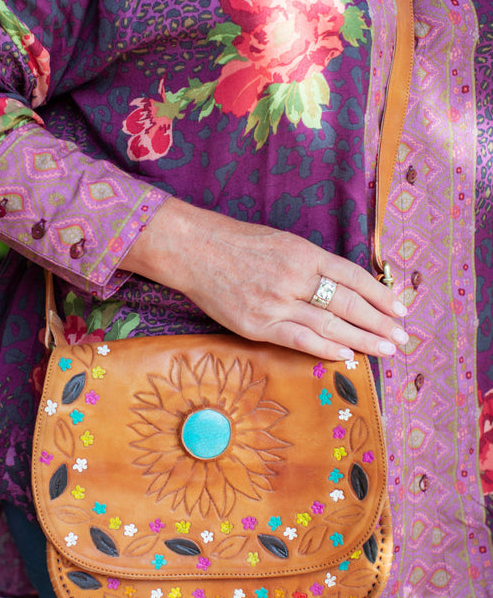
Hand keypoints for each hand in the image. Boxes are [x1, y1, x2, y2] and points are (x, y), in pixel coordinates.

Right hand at [122, 197, 407, 360]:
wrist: (194, 250)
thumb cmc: (238, 243)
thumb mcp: (283, 242)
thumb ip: (313, 264)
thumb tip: (347, 287)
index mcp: (303, 253)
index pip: (353, 276)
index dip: (380, 294)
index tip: (401, 308)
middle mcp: (294, 277)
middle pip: (348, 304)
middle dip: (380, 322)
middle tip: (403, 337)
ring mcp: (275, 302)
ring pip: (329, 326)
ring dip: (362, 340)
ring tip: (386, 349)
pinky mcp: (257, 324)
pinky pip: (299, 340)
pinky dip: (325, 349)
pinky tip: (346, 355)